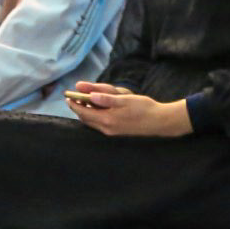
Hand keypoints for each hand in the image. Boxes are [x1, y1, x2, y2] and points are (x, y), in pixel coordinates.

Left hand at [65, 82, 190, 137]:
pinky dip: (95, 116)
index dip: (75, 104)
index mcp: (107, 120)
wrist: (160, 122)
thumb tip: (90, 96)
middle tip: (74, 98)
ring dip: (87, 113)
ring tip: (84, 102)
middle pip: (86, 119)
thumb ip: (106, 99)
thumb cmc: (144, 108)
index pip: (84, 113)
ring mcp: (112, 132)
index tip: (68, 96)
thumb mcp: (125, 100)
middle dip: (79, 108)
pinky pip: (100, 124)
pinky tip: (98, 109)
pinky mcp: (117, 132)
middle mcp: (107, 129)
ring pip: (93, 122)